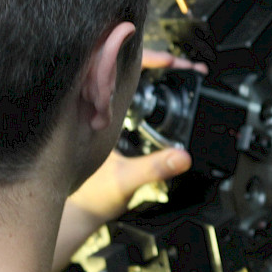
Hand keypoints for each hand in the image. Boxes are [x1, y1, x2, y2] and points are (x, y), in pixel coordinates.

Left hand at [53, 48, 203, 271]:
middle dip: (162, 65)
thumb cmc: (90, 196)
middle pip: (129, 71)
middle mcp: (97, 108)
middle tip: (189, 68)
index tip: (171, 62)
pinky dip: (156, 91)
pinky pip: (135, 97)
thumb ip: (154, 168)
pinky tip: (172, 92)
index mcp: (92, 112)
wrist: (82, 212)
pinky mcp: (114, 122)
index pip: (118, 69)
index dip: (147, 60)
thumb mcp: (124, 180)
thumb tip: (182, 156)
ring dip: (160, 77)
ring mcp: (106, 113)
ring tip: (186, 74)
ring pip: (133, 82)